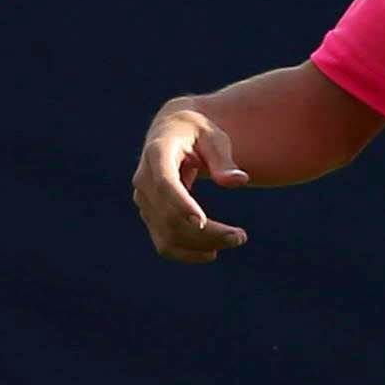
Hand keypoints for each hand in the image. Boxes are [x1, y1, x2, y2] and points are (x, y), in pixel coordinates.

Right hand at [132, 106, 248, 262]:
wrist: (172, 131)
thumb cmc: (197, 132)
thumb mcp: (214, 137)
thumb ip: (224, 160)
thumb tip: (239, 181)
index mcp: (157, 152)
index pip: (164, 183)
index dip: (181, 204)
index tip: (202, 222)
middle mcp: (144, 178)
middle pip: (169, 216)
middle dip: (206, 232)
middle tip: (241, 237)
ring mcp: (143, 199)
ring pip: (167, 234)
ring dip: (200, 245)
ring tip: (235, 240)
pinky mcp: (150, 214)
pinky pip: (163, 242)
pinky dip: (186, 253)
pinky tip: (212, 253)